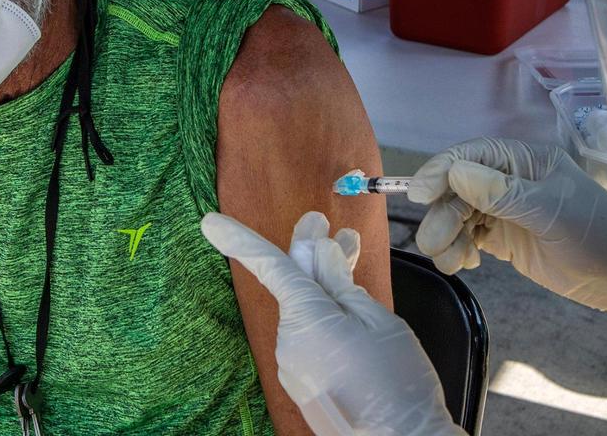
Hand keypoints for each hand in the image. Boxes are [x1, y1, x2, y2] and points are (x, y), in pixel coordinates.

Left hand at [202, 212, 464, 435]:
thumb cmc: (396, 384)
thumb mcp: (377, 319)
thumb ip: (340, 281)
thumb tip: (316, 251)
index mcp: (305, 321)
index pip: (269, 268)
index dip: (240, 240)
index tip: (210, 222)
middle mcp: (289, 344)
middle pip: (296, 286)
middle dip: (313, 255)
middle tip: (330, 226)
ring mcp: (294, 367)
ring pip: (307, 313)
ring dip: (327, 287)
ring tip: (354, 261)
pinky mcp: (304, 383)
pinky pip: (311, 338)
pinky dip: (328, 319)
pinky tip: (353, 312)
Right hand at [409, 138, 606, 345]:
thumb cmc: (595, 234)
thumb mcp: (549, 211)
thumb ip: (501, 193)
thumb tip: (455, 172)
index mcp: (522, 161)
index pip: (470, 156)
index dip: (441, 171)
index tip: (418, 194)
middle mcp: (508, 180)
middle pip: (457, 189)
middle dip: (441, 215)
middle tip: (432, 244)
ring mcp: (504, 210)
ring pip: (458, 215)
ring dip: (447, 237)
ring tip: (450, 262)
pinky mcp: (503, 237)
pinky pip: (467, 237)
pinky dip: (458, 249)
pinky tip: (465, 263)